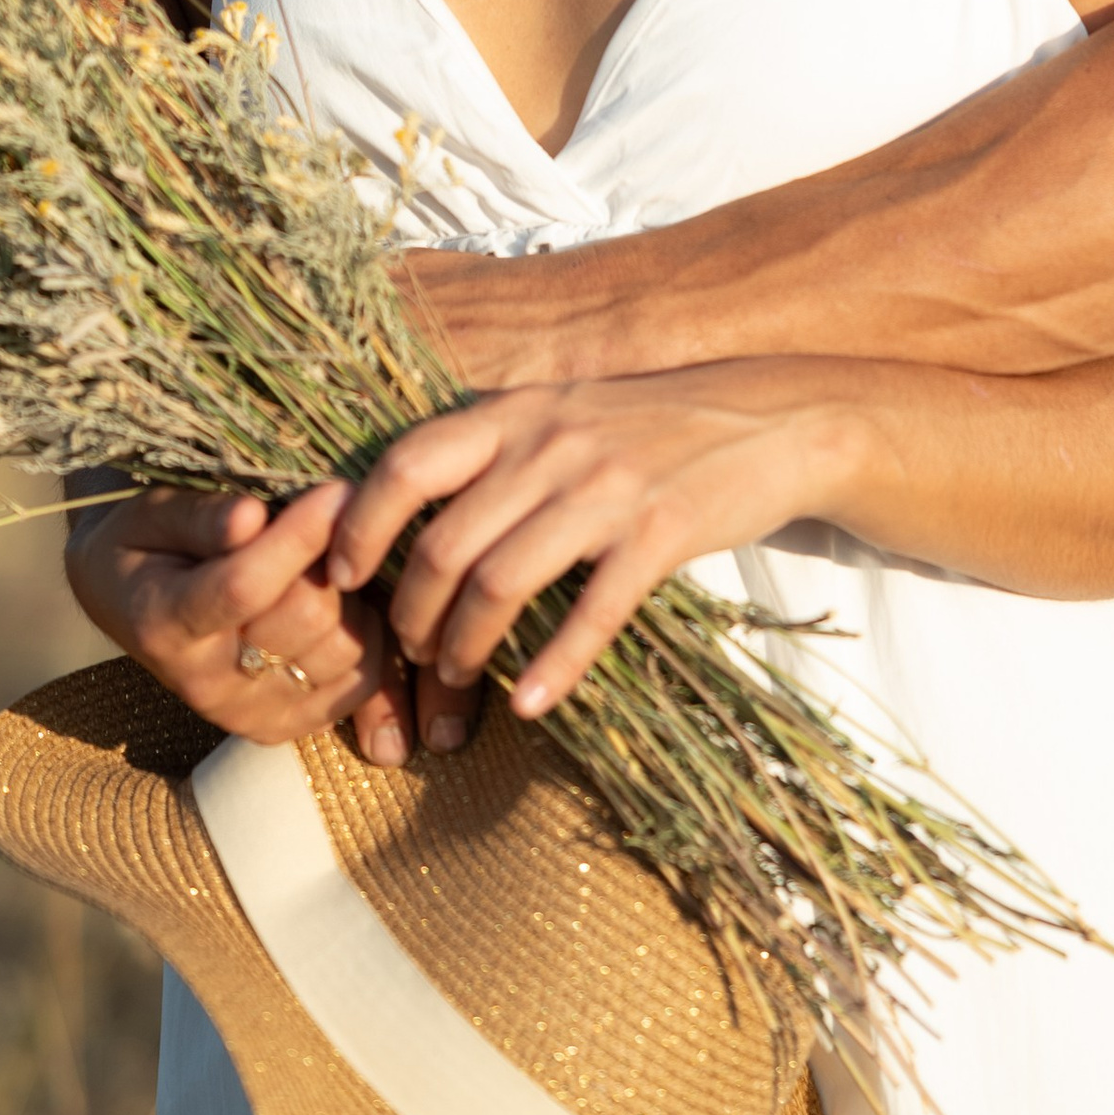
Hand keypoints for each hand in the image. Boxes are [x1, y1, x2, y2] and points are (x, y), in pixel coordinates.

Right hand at [65, 480, 482, 759]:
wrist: (127, 604)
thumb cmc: (147, 542)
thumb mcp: (153, 512)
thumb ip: (200, 516)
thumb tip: (251, 516)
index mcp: (163, 624)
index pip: (245, 586)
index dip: (299, 536)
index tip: (338, 489)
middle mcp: (205, 683)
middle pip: (306, 618)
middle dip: (333, 557)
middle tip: (340, 516)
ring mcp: (246, 714)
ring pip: (342, 651)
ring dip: (354, 597)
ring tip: (335, 560)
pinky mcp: (281, 727)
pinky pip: (359, 685)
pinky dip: (370, 639)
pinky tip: (348, 603)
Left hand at [329, 367, 855, 720]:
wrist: (771, 418)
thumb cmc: (654, 425)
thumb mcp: (566, 411)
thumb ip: (499, 446)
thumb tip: (414, 505)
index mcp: (518, 411)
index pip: (406, 463)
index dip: (361, 527)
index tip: (342, 577)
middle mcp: (551, 444)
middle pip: (445, 542)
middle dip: (412, 612)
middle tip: (410, 651)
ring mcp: (606, 487)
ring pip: (501, 582)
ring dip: (466, 646)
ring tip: (457, 678)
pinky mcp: (659, 533)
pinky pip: (589, 615)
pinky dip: (552, 669)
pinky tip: (531, 703)